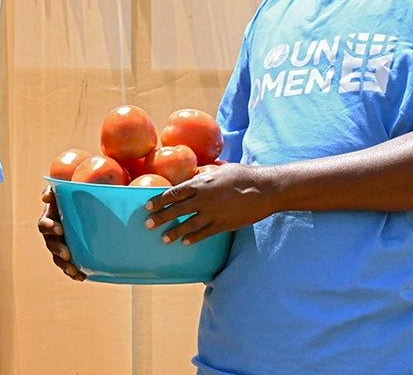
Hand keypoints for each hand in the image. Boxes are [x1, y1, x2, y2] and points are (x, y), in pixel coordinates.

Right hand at [38, 185, 84, 280]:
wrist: (88, 202)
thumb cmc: (75, 191)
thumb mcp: (66, 187)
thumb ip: (56, 188)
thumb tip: (46, 197)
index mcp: (50, 216)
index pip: (44, 224)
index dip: (49, 227)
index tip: (59, 229)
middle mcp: (53, 232)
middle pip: (50, 244)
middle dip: (58, 249)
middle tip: (67, 253)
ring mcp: (61, 243)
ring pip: (58, 258)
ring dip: (65, 265)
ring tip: (74, 271)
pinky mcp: (71, 253)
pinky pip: (69, 265)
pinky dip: (74, 272)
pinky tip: (82, 277)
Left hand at [144, 163, 269, 244]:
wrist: (264, 189)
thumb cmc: (243, 175)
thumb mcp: (220, 171)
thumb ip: (204, 177)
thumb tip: (193, 180)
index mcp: (201, 183)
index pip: (174, 193)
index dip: (159, 200)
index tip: (147, 206)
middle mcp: (203, 198)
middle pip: (176, 210)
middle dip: (160, 217)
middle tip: (147, 224)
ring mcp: (213, 213)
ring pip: (188, 225)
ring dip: (174, 232)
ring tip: (163, 238)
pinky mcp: (223, 224)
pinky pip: (204, 233)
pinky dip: (193, 238)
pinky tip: (185, 242)